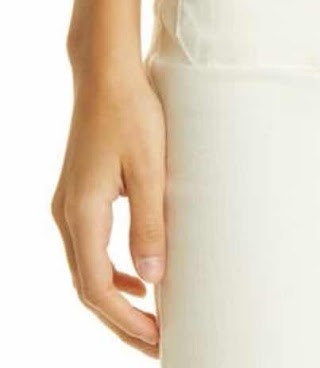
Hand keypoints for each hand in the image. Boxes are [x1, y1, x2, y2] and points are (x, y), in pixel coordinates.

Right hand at [50, 62, 165, 354]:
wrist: (106, 73)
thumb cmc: (132, 113)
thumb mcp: (151, 168)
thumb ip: (150, 224)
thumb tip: (153, 281)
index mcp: (82, 214)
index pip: (97, 288)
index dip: (126, 320)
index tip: (157, 340)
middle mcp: (67, 214)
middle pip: (88, 287)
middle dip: (121, 320)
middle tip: (157, 344)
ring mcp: (69, 204)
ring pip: (87, 269)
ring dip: (116, 298)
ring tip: (150, 320)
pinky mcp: (79, 193)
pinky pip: (90, 247)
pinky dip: (111, 271)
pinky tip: (137, 276)